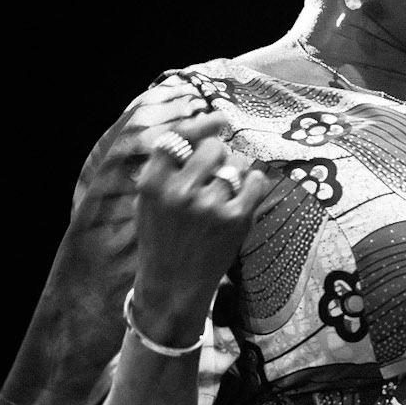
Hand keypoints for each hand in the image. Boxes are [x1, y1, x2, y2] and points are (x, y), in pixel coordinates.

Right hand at [132, 113, 270, 341]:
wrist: (173, 286)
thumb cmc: (162, 238)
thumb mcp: (148, 201)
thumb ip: (167, 166)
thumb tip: (206, 125)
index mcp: (152, 184)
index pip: (178, 137)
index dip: (201, 124)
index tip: (218, 118)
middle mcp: (179, 192)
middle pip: (213, 148)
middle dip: (219, 156)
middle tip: (215, 175)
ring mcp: (209, 206)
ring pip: (237, 163)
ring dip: (236, 172)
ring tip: (226, 192)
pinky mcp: (235, 220)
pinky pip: (257, 181)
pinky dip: (254, 185)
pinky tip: (243, 197)